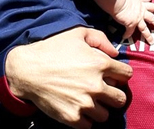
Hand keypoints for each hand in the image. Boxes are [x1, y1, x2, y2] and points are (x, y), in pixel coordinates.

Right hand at [6, 27, 132, 128]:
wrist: (27, 70)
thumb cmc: (53, 49)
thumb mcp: (78, 34)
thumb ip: (101, 39)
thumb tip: (115, 53)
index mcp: (100, 64)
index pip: (127, 75)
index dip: (121, 74)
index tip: (114, 76)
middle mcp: (96, 85)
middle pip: (120, 99)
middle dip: (114, 94)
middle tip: (104, 91)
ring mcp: (84, 103)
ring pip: (106, 115)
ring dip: (100, 108)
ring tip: (91, 101)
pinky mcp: (72, 117)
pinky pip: (89, 125)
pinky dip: (86, 119)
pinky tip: (79, 108)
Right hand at [115, 0, 153, 44]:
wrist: (119, 1)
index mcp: (143, 5)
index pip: (153, 7)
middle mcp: (142, 12)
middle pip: (153, 19)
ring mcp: (137, 19)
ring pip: (145, 29)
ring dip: (149, 36)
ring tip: (152, 42)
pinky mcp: (131, 24)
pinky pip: (129, 31)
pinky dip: (127, 34)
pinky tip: (125, 37)